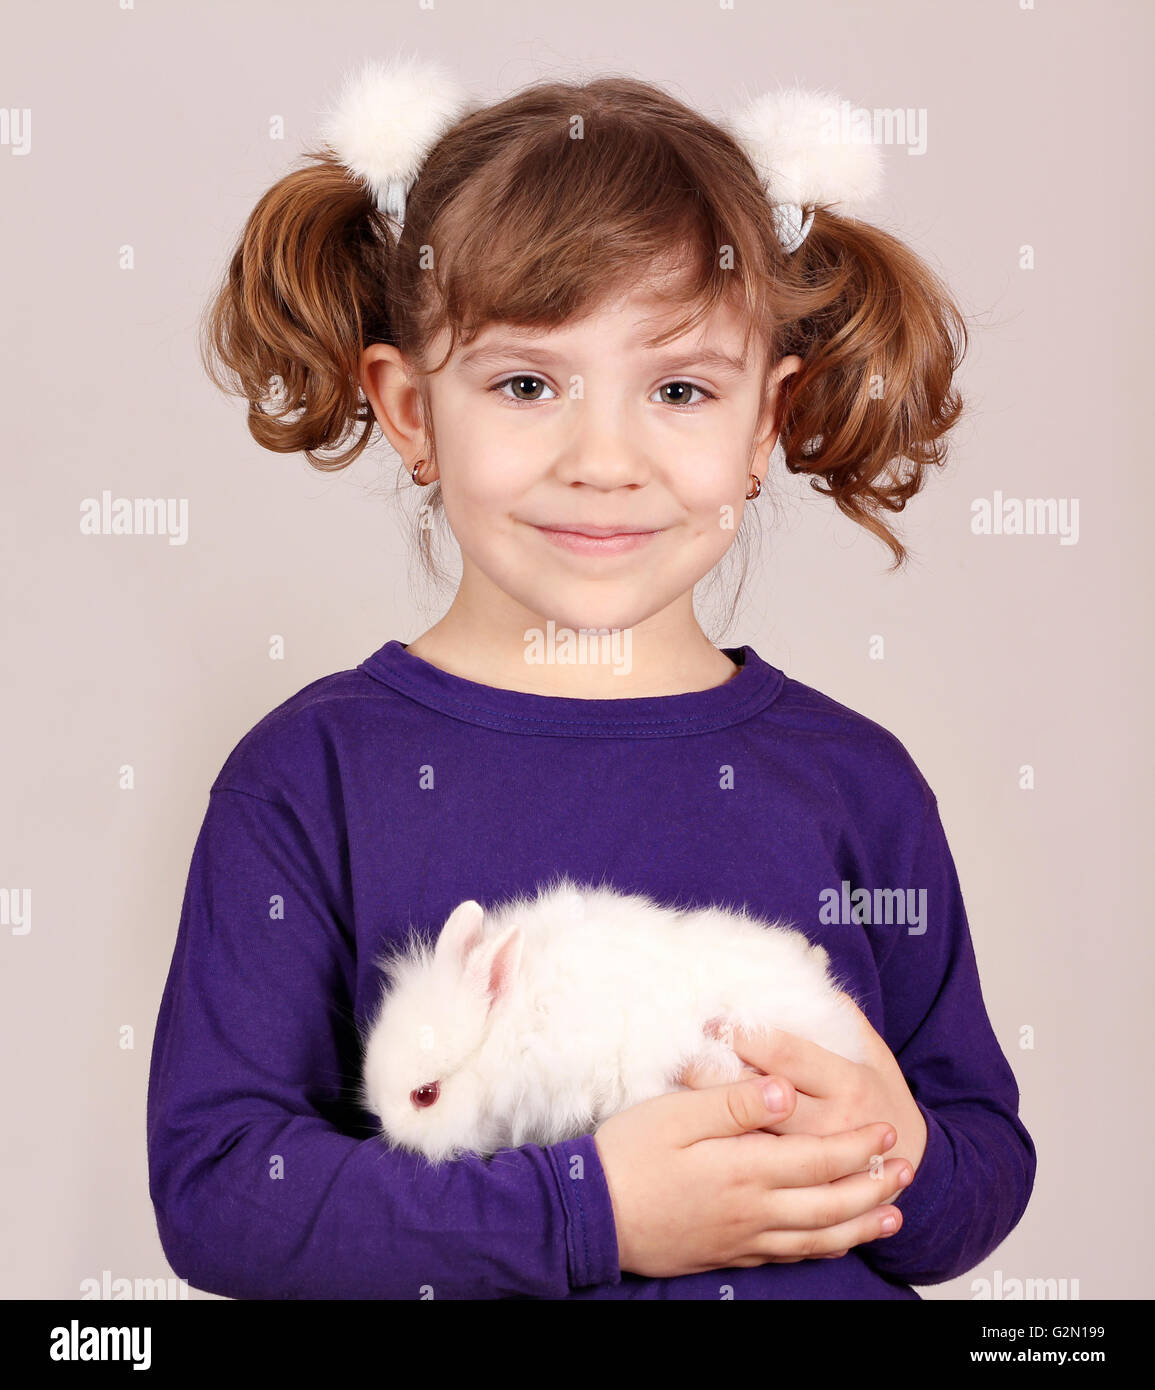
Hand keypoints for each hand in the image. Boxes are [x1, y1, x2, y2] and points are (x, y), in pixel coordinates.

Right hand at [593, 1074, 913, 1278]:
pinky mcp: (727, 1253)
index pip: (819, 1159)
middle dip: (873, 1186)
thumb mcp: (675, 1114)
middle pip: (830, 1203)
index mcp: (744, 1169)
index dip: (859, 1146)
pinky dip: (824, 1249)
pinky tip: (833, 1242)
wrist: (590, 1215)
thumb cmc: (627, 1155)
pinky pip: (790, 1256)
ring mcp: (741, 1237)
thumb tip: (782, 1090)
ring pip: (818, 1238)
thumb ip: (732, 1102)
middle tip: (907, 1170)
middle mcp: (752, 1209)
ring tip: (892, 1216)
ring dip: (860, 1225)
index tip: (887, 1130)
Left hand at [676, 996, 927, 1181]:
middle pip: (760, 1097)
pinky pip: (754, 1165)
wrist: (907, 1163)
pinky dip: (724, 1144)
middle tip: (679, 1054)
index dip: (744, 1036)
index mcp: (847, 1084)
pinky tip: (694, 1127)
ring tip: (673, 1088)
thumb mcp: (871, 1051)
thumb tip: (804, 965)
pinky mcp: (800, 1186)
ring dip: (711, 1112)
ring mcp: (814, 1162)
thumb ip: (838, 1014)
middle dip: (714, 1074)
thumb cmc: (879, 1093)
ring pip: (751, 1135)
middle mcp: (830, 1125)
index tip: (710, 1020)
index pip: (785, 1054)